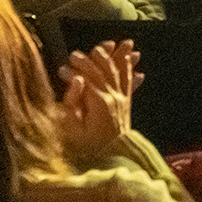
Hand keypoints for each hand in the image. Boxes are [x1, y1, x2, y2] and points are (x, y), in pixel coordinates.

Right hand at [58, 40, 141, 157]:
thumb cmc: (85, 145)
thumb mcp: (71, 127)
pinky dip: (130, 70)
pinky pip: (129, 82)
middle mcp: (113, 97)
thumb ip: (72, 102)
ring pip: (120, 72)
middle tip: (89, 48)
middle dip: (97, 56)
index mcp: (98, 101)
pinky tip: (133, 61)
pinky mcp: (126, 103)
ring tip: (119, 43)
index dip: (80, 65)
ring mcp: (122, 99)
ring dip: (119, 57)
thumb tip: (77, 80)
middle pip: (105, 70)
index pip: (89, 75)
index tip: (68, 59)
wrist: (110, 157)